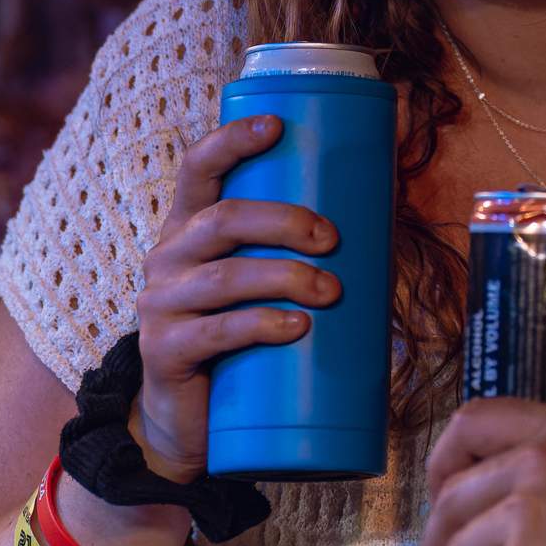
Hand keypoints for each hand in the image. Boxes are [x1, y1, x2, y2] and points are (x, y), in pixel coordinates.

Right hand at [130, 114, 340, 483]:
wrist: (190, 418)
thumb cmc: (239, 333)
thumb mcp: (258, 279)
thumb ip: (296, 249)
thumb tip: (385, 219)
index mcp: (189, 226)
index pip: (198, 168)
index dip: (232, 141)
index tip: (277, 126)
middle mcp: (167, 257)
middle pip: (223, 219)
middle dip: (284, 221)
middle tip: (332, 240)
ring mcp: (161, 304)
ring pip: (226, 277)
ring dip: (286, 277)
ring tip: (329, 290)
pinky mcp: (164, 351)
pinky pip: (217, 331)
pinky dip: (262, 325)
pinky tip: (295, 328)